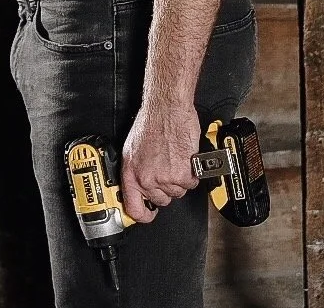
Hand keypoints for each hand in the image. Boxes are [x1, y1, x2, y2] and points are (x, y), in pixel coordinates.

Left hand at [120, 97, 200, 223]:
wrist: (167, 109)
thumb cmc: (151, 123)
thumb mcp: (132, 150)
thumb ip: (135, 171)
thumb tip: (139, 185)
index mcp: (131, 174)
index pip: (134, 209)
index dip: (143, 215)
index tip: (148, 214)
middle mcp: (146, 179)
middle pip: (161, 200)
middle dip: (166, 188)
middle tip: (167, 170)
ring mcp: (165, 178)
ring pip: (177, 192)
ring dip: (180, 179)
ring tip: (175, 160)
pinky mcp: (183, 174)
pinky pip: (191, 184)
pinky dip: (192, 173)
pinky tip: (185, 159)